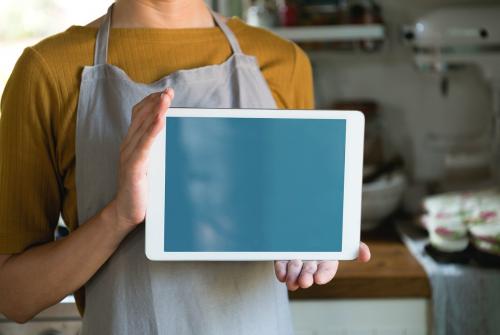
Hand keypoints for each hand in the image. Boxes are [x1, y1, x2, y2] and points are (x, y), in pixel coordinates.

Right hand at [110, 88, 174, 230]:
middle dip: (156, 102)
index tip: (165, 93)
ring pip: (142, 127)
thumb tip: (171, 135)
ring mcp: (129, 155)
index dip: (151, 102)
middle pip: (141, 116)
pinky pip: (144, 145)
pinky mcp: (133, 167)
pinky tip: (160, 120)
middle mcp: (128, 145)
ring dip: (155, 110)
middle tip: (169, 91)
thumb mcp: (149, 163)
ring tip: (166, 98)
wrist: (126, 211)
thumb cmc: (140, 188)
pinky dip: (153, 130)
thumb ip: (155, 149)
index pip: (139, 115)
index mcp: (132, 143)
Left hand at [274, 242, 370, 290]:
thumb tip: (365, 255)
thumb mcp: (342, 238)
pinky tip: (281, 275)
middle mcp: (311, 262)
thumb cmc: (327, 233)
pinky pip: (281, 266)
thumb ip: (355, 246)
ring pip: (295, 271)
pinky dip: (281, 271)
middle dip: (307, 278)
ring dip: (293, 276)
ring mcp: (297, 260)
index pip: (326, 270)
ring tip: (292, 281)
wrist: (304, 218)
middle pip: (309, 272)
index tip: (319, 279)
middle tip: (305, 281)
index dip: (323, 275)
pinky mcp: (283, 257)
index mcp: (326, 260)